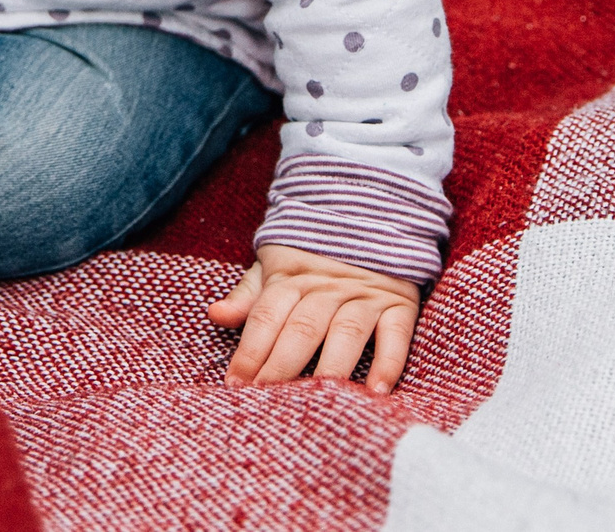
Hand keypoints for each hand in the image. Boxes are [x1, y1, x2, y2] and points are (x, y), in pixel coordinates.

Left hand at [208, 244, 421, 395]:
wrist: (369, 215)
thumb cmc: (312, 256)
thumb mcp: (275, 266)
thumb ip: (248, 295)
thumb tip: (215, 315)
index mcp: (292, 278)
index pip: (266, 317)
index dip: (250, 350)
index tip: (235, 384)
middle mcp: (328, 288)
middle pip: (303, 328)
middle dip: (282, 366)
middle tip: (266, 400)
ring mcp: (365, 295)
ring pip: (346, 332)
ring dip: (332, 366)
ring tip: (318, 399)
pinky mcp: (399, 303)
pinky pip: (396, 333)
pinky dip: (389, 361)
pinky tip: (377, 391)